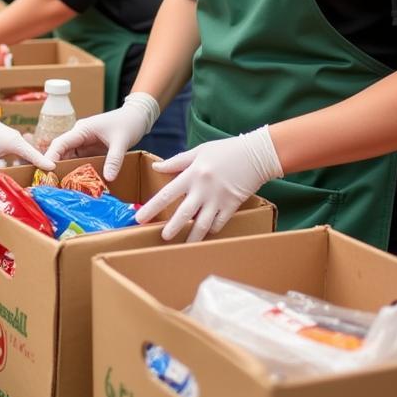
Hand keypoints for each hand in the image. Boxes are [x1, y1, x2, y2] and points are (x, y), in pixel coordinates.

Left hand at [0, 102, 54, 172]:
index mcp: (14, 143)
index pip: (33, 155)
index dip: (44, 163)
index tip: (55, 170)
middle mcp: (18, 140)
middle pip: (34, 156)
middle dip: (41, 168)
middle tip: (48, 183)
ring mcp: (15, 139)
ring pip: (28, 154)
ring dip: (34, 164)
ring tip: (40, 179)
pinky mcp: (11, 140)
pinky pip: (23, 152)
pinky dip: (27, 160)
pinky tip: (27, 171)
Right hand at [45, 93, 158, 179]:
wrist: (137, 117)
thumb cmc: (128, 124)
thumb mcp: (121, 142)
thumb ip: (114, 160)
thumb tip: (108, 178)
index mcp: (82, 130)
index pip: (61, 143)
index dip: (52, 157)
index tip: (46, 172)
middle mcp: (79, 136)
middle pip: (62, 152)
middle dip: (56, 167)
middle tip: (51, 185)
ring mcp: (84, 143)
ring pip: (70, 158)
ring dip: (66, 170)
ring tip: (60, 187)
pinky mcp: (90, 149)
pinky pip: (80, 161)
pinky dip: (77, 170)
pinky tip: (75, 183)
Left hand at [136, 126, 280, 242]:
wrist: (256, 155)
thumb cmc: (226, 150)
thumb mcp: (199, 152)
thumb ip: (177, 162)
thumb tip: (156, 167)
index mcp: (192, 174)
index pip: (167, 193)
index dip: (152, 207)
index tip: (140, 218)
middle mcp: (203, 189)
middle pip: (183, 213)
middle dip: (172, 228)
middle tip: (162, 238)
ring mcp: (218, 199)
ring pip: (202, 224)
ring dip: (192, 236)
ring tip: (183, 245)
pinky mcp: (231, 206)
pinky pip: (219, 223)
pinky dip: (211, 229)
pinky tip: (206, 233)